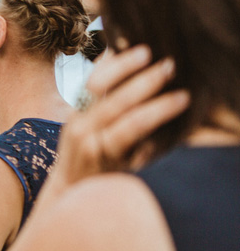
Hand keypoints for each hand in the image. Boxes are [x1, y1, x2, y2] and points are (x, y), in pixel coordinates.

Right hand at [53, 44, 189, 189]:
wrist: (71, 200)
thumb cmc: (90, 168)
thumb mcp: (91, 136)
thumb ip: (106, 112)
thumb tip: (131, 81)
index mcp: (78, 115)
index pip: (95, 80)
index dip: (117, 63)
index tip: (141, 50)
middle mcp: (79, 125)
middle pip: (108, 90)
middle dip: (138, 73)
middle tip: (167, 62)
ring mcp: (89, 141)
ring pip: (122, 111)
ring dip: (153, 96)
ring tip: (179, 89)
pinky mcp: (103, 158)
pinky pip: (131, 132)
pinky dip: (154, 116)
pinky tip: (175, 108)